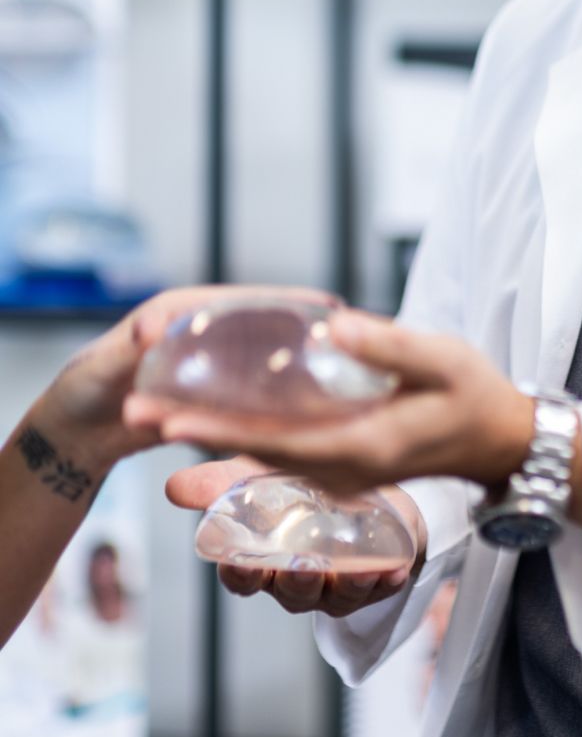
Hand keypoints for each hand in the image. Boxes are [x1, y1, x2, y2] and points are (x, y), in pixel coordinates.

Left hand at [38, 284, 334, 472]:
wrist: (72, 436)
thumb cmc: (81, 390)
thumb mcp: (103, 364)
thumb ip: (129, 345)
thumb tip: (155, 327)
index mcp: (186, 311)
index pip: (248, 300)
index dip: (290, 302)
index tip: (329, 305)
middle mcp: (206, 335)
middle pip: (267, 330)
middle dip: (307, 334)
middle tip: (353, 341)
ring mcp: (213, 369)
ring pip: (264, 366)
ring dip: (296, 371)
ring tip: (341, 378)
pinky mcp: (212, 401)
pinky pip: (251, 402)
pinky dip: (274, 406)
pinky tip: (303, 416)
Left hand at [128, 309, 536, 495]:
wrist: (497, 440)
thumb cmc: (475, 395)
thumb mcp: (443, 360)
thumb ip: (390, 346)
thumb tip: (332, 328)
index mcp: (364, 446)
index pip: (278, 441)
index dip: (221, 432)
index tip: (172, 420)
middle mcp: (342, 469)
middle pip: (254, 455)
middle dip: (195, 437)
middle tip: (135, 414)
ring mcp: (338, 472)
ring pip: (260, 460)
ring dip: (208, 439)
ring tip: (153, 416)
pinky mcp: (338, 464)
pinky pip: (279, 457)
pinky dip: (240, 440)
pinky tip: (207, 421)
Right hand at [165, 455, 425, 616]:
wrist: (364, 483)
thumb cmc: (301, 482)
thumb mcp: (258, 473)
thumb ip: (219, 482)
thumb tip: (173, 487)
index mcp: (265, 558)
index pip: (243, 578)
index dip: (240, 574)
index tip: (239, 562)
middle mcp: (299, 578)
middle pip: (291, 593)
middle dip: (295, 582)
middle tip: (301, 566)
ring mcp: (338, 583)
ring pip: (336, 596)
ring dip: (345, 585)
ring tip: (354, 568)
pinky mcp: (377, 578)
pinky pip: (381, 589)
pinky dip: (387, 580)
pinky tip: (392, 569)